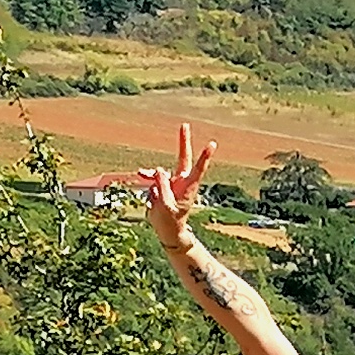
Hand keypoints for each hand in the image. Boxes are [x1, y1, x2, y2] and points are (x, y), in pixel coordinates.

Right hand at [128, 120, 215, 253]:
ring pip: (160, 171)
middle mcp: (181, 181)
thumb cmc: (171, 221)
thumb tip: (160, 169)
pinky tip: (147, 191)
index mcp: (188, 187)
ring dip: (150, 173)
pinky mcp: (161, 185)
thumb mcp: (166, 207)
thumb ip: (162, 187)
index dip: (205, 156)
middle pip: (182, 157)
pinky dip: (147, 180)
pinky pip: (152, 178)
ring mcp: (171, 182)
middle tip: (185, 124)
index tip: (212, 143)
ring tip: (142, 175)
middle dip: (183, 141)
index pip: (198, 168)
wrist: (167, 230)